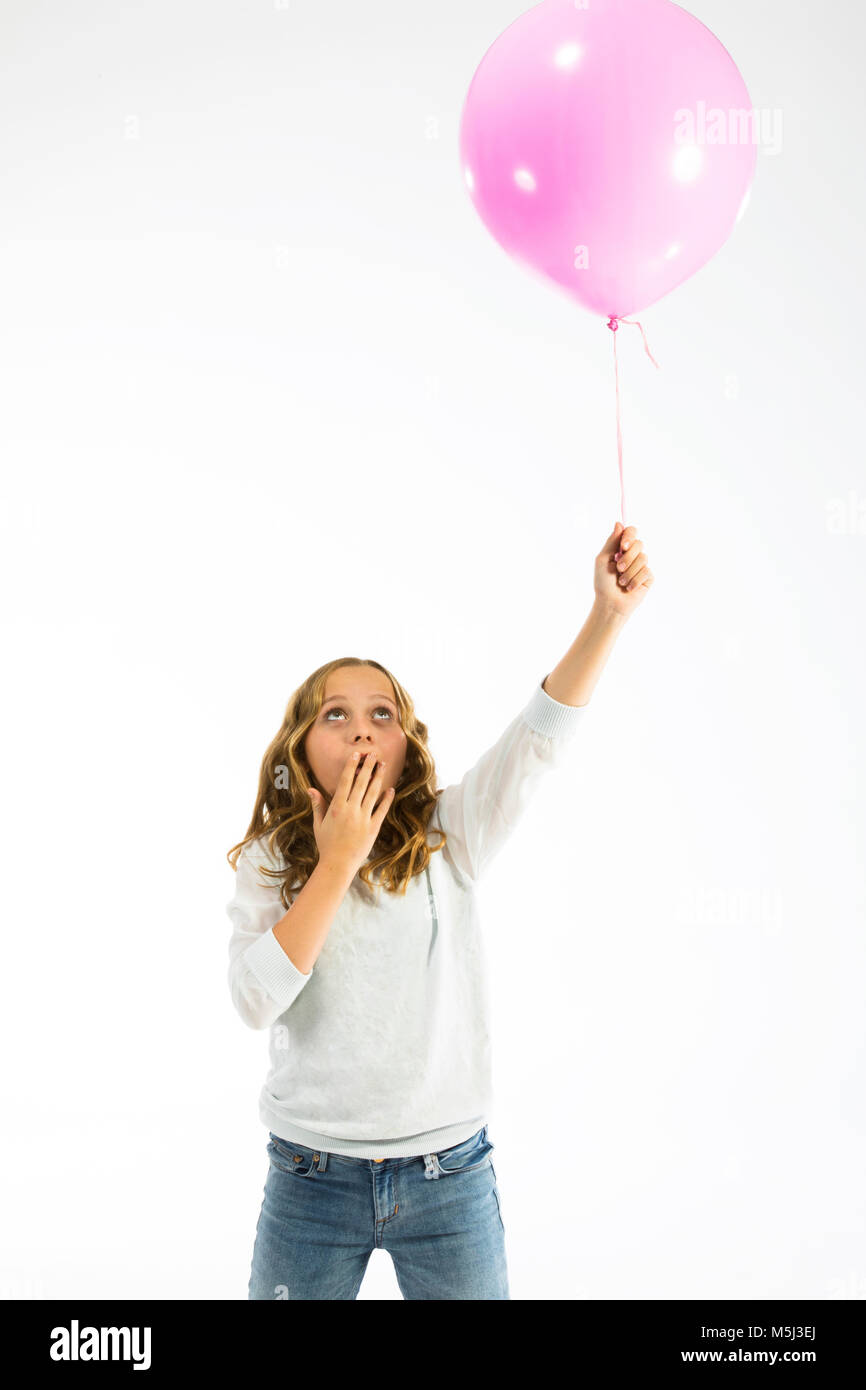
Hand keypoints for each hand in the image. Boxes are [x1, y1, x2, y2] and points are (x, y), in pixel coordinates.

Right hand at [306, 751, 394, 872]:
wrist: (338, 864)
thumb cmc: (326, 845)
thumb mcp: (318, 824)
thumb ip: (317, 805)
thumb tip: (311, 789)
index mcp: (336, 808)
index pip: (345, 781)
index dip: (351, 767)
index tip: (356, 755)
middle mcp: (351, 810)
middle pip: (361, 783)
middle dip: (368, 767)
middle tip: (373, 754)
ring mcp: (363, 818)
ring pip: (373, 793)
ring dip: (378, 778)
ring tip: (383, 766)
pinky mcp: (373, 828)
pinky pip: (381, 810)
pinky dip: (386, 799)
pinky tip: (391, 790)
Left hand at [593, 521, 653, 616]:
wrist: (610, 603)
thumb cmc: (603, 583)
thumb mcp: (603, 560)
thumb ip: (611, 542)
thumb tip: (619, 523)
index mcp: (621, 548)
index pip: (631, 532)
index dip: (629, 536)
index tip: (623, 546)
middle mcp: (633, 555)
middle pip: (639, 544)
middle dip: (627, 558)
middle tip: (618, 568)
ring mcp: (641, 566)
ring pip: (643, 558)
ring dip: (629, 572)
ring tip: (621, 582)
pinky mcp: (648, 577)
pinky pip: (646, 572)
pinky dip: (635, 580)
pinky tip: (629, 588)